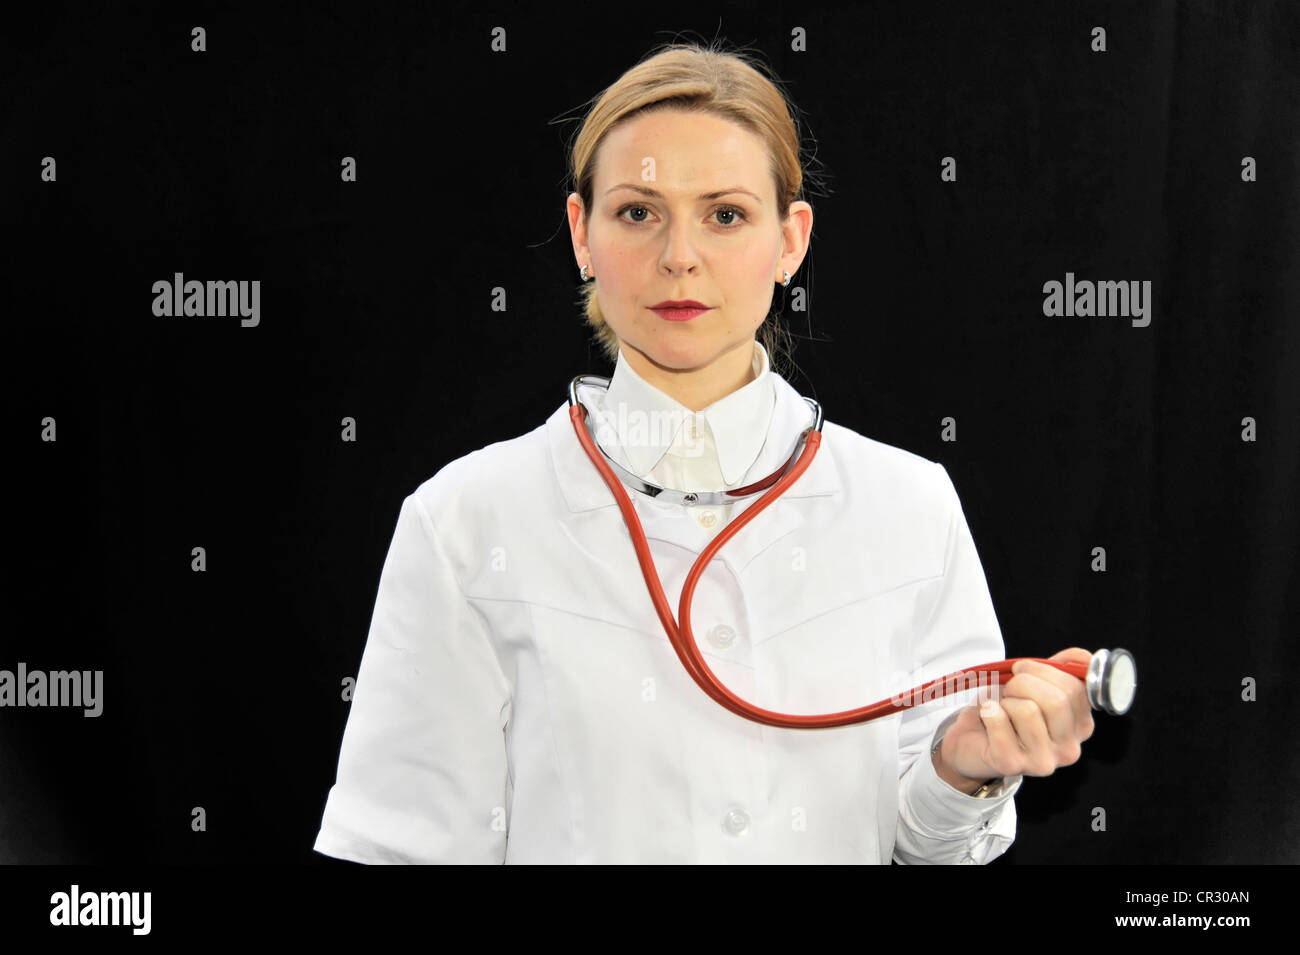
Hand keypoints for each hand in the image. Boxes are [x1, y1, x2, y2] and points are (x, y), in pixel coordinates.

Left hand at [933, 647, 1095, 790]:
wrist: (972, 740)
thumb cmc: (1006, 710)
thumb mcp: (1035, 684)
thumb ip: (1061, 668)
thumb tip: (1084, 656)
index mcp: (1081, 727)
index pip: (1077, 689)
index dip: (1044, 670)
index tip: (1023, 669)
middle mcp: (1069, 750)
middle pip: (1056, 701)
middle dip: (1023, 683)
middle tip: (1009, 690)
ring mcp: (1043, 762)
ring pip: (1027, 710)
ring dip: (1006, 700)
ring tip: (1001, 708)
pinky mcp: (1012, 764)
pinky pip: (999, 721)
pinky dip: (988, 710)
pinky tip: (988, 719)